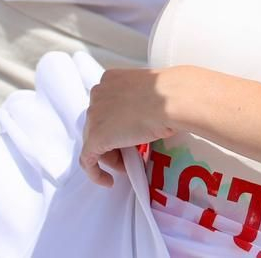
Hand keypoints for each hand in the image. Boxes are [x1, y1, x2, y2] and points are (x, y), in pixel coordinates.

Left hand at [80, 67, 177, 186]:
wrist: (172, 98)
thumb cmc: (170, 94)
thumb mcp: (151, 93)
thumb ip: (139, 102)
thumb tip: (143, 119)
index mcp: (110, 80)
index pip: (105, 108)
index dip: (116, 125)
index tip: (130, 136)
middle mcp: (98, 94)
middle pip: (98, 125)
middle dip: (113, 142)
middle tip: (130, 153)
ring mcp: (94, 115)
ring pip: (94, 142)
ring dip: (110, 156)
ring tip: (127, 166)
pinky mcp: (96, 137)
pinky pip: (88, 160)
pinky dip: (95, 173)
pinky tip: (107, 181)